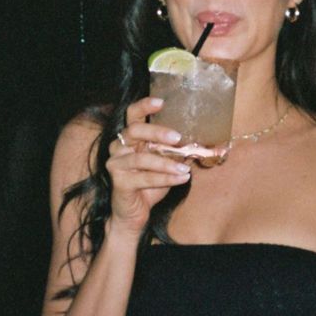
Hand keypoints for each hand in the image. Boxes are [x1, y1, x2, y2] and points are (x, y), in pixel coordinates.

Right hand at [105, 97, 190, 236]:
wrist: (134, 214)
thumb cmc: (149, 185)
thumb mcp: (165, 164)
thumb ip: (175, 151)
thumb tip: (200, 142)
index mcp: (130, 138)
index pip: (132, 115)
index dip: (144, 106)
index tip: (161, 102)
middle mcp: (118, 146)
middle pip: (134, 131)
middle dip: (157, 132)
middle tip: (178, 138)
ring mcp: (116, 163)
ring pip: (142, 158)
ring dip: (166, 163)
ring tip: (185, 169)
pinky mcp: (118, 181)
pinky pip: (144, 177)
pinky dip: (165, 178)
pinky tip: (182, 178)